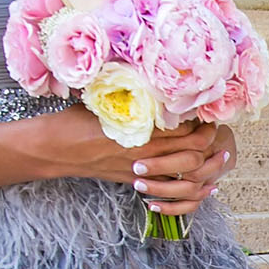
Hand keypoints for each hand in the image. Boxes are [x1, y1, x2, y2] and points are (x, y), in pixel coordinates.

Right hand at [34, 111, 233, 216]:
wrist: (53, 149)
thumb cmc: (74, 121)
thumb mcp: (103, 102)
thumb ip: (131, 98)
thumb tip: (151, 80)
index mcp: (138, 129)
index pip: (183, 127)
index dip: (200, 121)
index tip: (206, 111)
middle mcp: (144, 152)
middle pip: (192, 150)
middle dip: (209, 141)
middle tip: (215, 130)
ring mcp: (141, 171)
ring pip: (184, 171)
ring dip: (204, 164)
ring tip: (214, 153)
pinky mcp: (135, 182)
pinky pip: (169, 187)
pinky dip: (186, 183)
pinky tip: (197, 176)